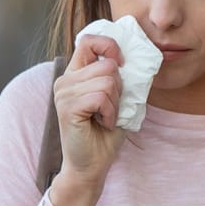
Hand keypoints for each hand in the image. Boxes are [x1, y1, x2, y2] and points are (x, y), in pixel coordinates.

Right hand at [52, 35, 128, 195]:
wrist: (92, 164)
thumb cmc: (105, 132)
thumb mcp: (117, 98)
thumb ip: (121, 76)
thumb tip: (140, 56)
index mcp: (75, 74)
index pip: (89, 41)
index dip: (109, 47)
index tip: (121, 63)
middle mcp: (65, 80)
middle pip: (107, 65)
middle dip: (119, 88)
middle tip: (110, 107)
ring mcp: (63, 94)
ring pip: (107, 81)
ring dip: (115, 103)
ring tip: (104, 117)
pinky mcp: (67, 108)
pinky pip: (102, 97)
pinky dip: (110, 113)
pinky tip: (102, 123)